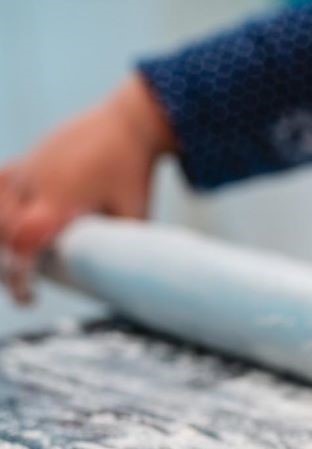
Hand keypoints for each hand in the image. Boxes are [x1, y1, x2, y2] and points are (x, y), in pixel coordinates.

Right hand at [0, 76, 175, 303]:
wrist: (127, 124)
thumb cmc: (133, 172)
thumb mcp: (134, 215)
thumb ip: (121, 247)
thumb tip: (122, 284)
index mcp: (62, 196)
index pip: (25, 238)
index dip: (21, 271)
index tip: (28, 297)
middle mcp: (35, 181)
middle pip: (2, 230)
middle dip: (9, 263)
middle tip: (28, 291)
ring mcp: (25, 169)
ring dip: (3, 240)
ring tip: (22, 264)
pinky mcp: (22, 164)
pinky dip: (0, 212)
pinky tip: (11, 232)